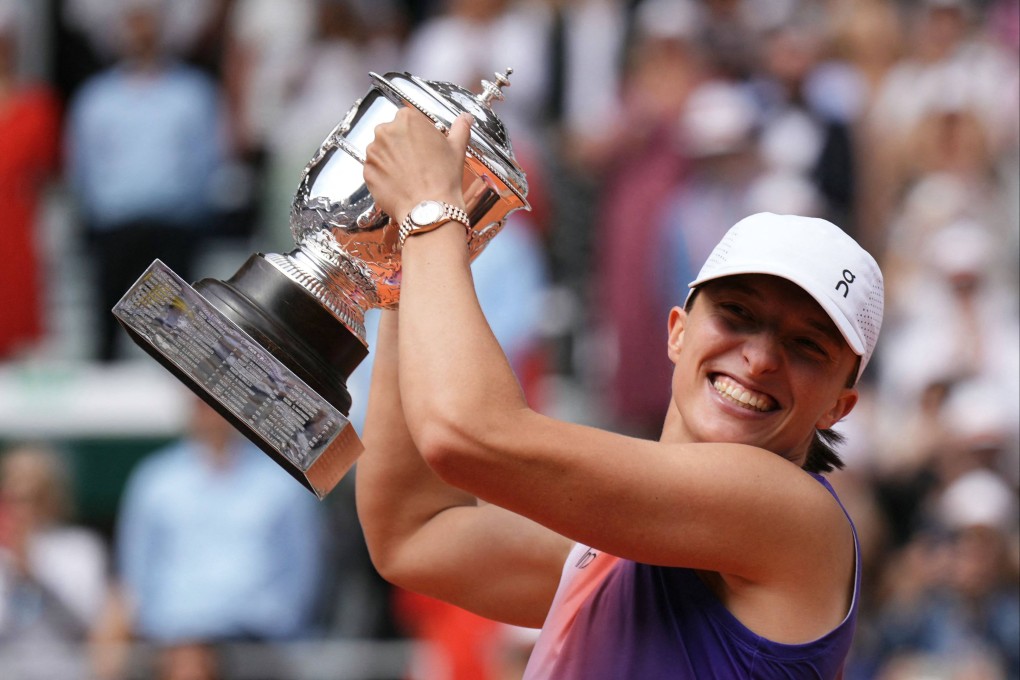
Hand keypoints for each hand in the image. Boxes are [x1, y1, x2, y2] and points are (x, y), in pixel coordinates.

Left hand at [364, 108, 472, 223]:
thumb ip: (460, 128)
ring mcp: (373, 152)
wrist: (428, 209)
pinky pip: (375, 170)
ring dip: (392, 161)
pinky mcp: (367, 171)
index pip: (409, 121)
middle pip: (393, 134)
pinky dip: (385, 176)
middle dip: (402, 146)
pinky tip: (400, 184)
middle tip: (418, 163)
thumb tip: (466, 118)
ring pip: (382, 152)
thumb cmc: (443, 178)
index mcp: (407, 119)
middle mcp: (385, 131)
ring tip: (409, 176)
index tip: (424, 147)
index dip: (418, 135)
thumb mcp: (457, 148)